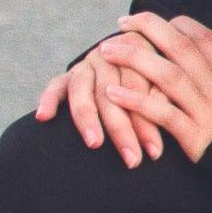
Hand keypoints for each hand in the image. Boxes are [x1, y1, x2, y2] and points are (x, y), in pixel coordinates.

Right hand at [34, 31, 167, 166]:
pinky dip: (48, 99)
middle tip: (132, 159)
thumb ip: (163, 93)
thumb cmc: (163, 78)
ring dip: (87, 118)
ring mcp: (88, 63)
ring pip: (83, 90)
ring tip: (94, 144)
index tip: (155, 152)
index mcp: (139, 52)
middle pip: (112, 93)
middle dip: (122, 129)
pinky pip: (56, 85)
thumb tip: (166, 108)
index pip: (141, 91)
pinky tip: (44, 117)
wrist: (140, 54)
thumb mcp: (167, 82)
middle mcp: (111, 56)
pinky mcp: (69, 73)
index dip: (148, 122)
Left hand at [87, 13, 211, 162]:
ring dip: (133, 59)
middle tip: (122, 23)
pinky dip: (135, 102)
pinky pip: (161, 113)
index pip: (203, 38)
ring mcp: (206, 111)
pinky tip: (112, 94)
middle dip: (148, 29)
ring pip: (166, 75)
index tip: (156, 23)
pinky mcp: (196, 136)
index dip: (177, 25)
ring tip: (106, 51)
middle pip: (179, 48)